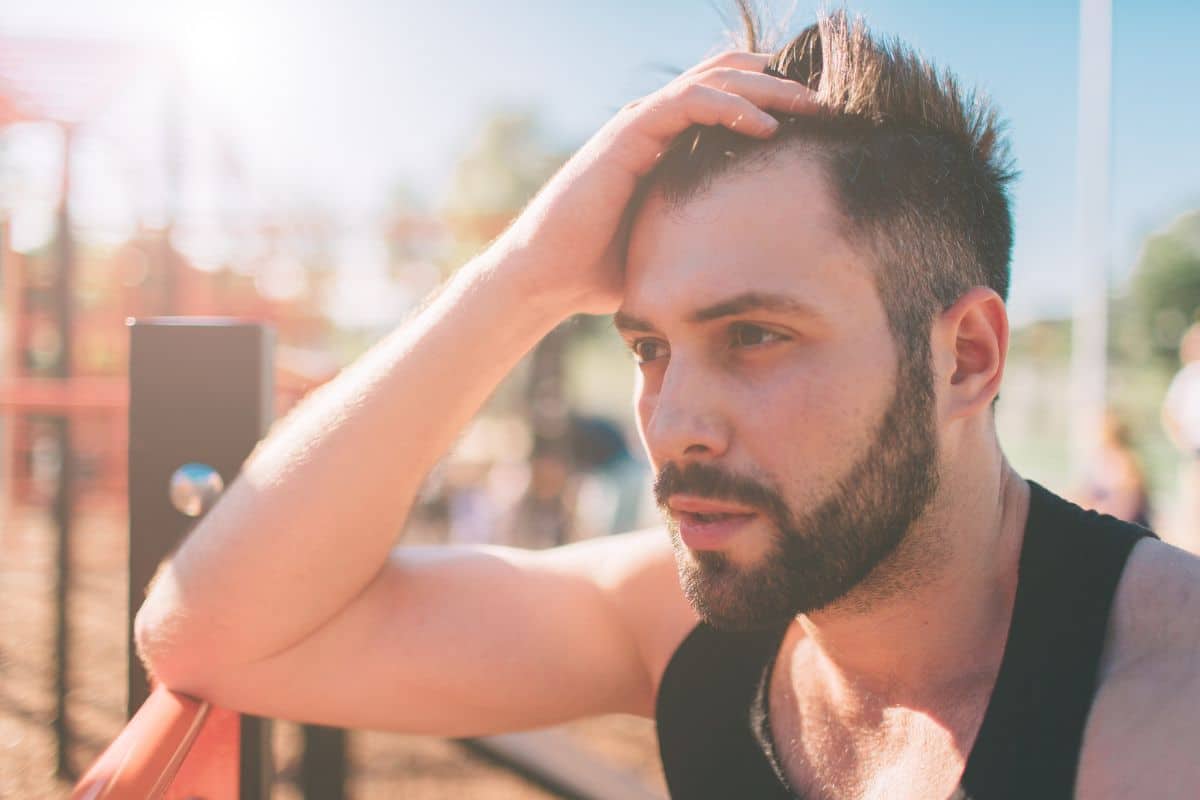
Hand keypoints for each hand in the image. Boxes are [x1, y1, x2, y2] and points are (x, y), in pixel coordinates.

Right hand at [492, 51, 816, 315]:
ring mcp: (641, 125)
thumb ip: (707, 234)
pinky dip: (730, 107)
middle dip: (783, 84)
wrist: (548, 279)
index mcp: (669, 143)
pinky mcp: (627, 136)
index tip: (824, 124)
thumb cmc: (605, 270)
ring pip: (715, 79)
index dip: (776, 101)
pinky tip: (765, 127)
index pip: (730, 99)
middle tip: (832, 103)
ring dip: (768, 87)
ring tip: (813, 106)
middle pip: (731, 77)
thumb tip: (760, 266)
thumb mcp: (673, 246)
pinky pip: (686, 103)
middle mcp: (656, 124)